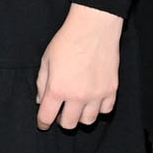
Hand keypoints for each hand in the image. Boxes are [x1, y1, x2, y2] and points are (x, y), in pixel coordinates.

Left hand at [35, 4, 122, 128]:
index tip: (43, 123)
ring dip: (80, 116)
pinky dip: (98, 109)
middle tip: (60, 112)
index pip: (47, 117)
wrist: (94, 27)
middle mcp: (78, 96)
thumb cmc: (67, 40)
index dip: (43, 123)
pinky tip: (93, 100)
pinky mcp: (111, 89)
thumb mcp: (46, 60)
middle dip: (61, 121)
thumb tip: (41, 101)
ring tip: (77, 106)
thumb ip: (42, 83)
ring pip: (88, 121)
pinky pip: (105, 110)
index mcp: (58, 88)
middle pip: (69, 124)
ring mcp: (97, 94)